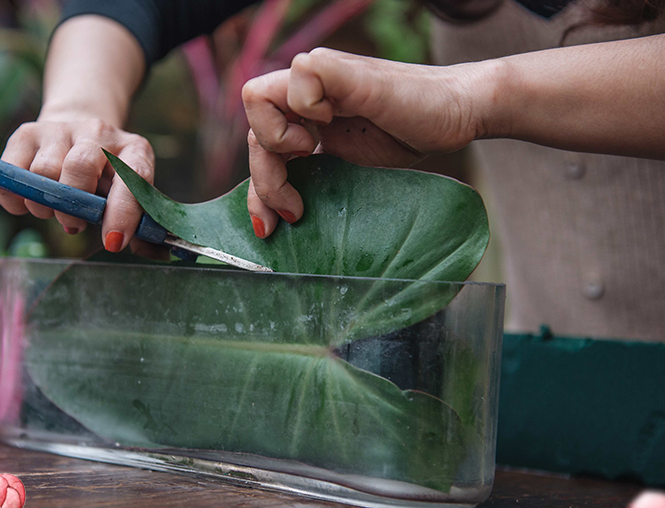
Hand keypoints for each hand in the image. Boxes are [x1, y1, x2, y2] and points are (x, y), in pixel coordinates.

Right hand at [0, 113, 162, 256]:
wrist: (79, 133)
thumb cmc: (111, 177)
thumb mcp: (132, 196)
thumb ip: (144, 226)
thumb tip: (159, 255)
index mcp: (134, 151)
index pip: (131, 178)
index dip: (122, 212)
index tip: (112, 242)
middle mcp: (99, 132)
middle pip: (79, 166)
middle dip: (73, 208)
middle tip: (75, 225)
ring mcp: (61, 129)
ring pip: (42, 172)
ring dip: (44, 205)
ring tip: (53, 211)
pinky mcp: (28, 133)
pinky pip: (11, 171)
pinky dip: (14, 197)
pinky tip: (28, 203)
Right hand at [242, 48, 495, 236]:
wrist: (456, 115)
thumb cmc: (423, 98)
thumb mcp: (374, 86)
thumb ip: (329, 74)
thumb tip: (295, 81)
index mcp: (310, 80)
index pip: (257, 100)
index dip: (276, 128)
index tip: (314, 143)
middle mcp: (307, 102)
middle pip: (258, 138)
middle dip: (266, 177)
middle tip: (294, 211)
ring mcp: (316, 128)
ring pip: (268, 159)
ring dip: (266, 192)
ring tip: (278, 225)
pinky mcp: (329, 151)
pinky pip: (291, 172)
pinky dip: (280, 195)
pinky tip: (287, 219)